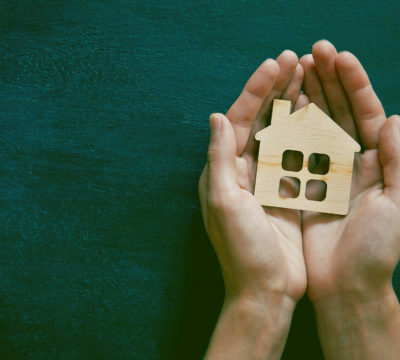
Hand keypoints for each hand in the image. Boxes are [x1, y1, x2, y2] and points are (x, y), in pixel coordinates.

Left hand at [199, 51, 306, 358]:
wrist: (266, 289)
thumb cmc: (242, 251)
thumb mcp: (224, 203)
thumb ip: (219, 159)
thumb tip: (214, 116)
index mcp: (222, 171)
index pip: (237, 120)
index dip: (254, 91)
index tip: (273, 65)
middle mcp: (240, 171)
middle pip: (257, 121)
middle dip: (272, 91)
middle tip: (292, 60)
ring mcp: (263, 180)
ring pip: (276, 133)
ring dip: (288, 105)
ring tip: (304, 78)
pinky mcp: (283, 192)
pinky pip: (293, 155)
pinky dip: (303, 133)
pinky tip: (314, 114)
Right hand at [300, 40, 399, 358]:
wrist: (345, 287)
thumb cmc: (376, 252)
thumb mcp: (399, 206)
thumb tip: (394, 118)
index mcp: (379, 163)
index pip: (367, 113)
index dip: (354, 84)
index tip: (338, 57)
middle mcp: (353, 163)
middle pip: (340, 113)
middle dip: (328, 82)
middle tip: (312, 52)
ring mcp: (326, 173)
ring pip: (315, 128)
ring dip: (306, 99)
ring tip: (294, 71)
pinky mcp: (303, 186)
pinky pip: (294, 152)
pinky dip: (287, 131)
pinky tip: (278, 111)